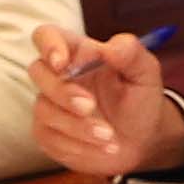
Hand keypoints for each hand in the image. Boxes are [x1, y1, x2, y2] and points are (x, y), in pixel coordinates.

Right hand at [27, 23, 181, 178]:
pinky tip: (102, 147)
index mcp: (78, 52)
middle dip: (63, 92)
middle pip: (38, 71)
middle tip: (91, 106)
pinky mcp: (49, 133)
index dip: (48, 45)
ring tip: (109, 136)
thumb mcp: (146, 73)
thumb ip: (131, 53)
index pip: (47, 36)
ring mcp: (50, 105)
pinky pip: (48, 137)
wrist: (144, 139)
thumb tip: (109, 47)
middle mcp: (59, 76)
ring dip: (76, 125)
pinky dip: (77, 145)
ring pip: (44, 110)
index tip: (61, 63)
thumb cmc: (141, 99)